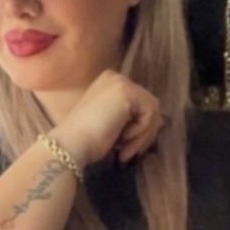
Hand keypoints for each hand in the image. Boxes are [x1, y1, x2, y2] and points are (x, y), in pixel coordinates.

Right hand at [50, 70, 165, 166]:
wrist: (71, 144)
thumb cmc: (85, 140)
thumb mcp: (112, 124)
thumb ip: (129, 117)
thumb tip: (158, 123)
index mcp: (109, 83)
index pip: (139, 104)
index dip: (138, 129)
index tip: (125, 149)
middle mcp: (116, 77)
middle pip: (148, 106)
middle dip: (143, 133)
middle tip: (127, 153)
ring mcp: (122, 82)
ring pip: (152, 111)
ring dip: (142, 136)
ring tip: (125, 151)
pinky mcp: (127, 92)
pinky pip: (150, 114)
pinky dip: (141, 132)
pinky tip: (123, 140)